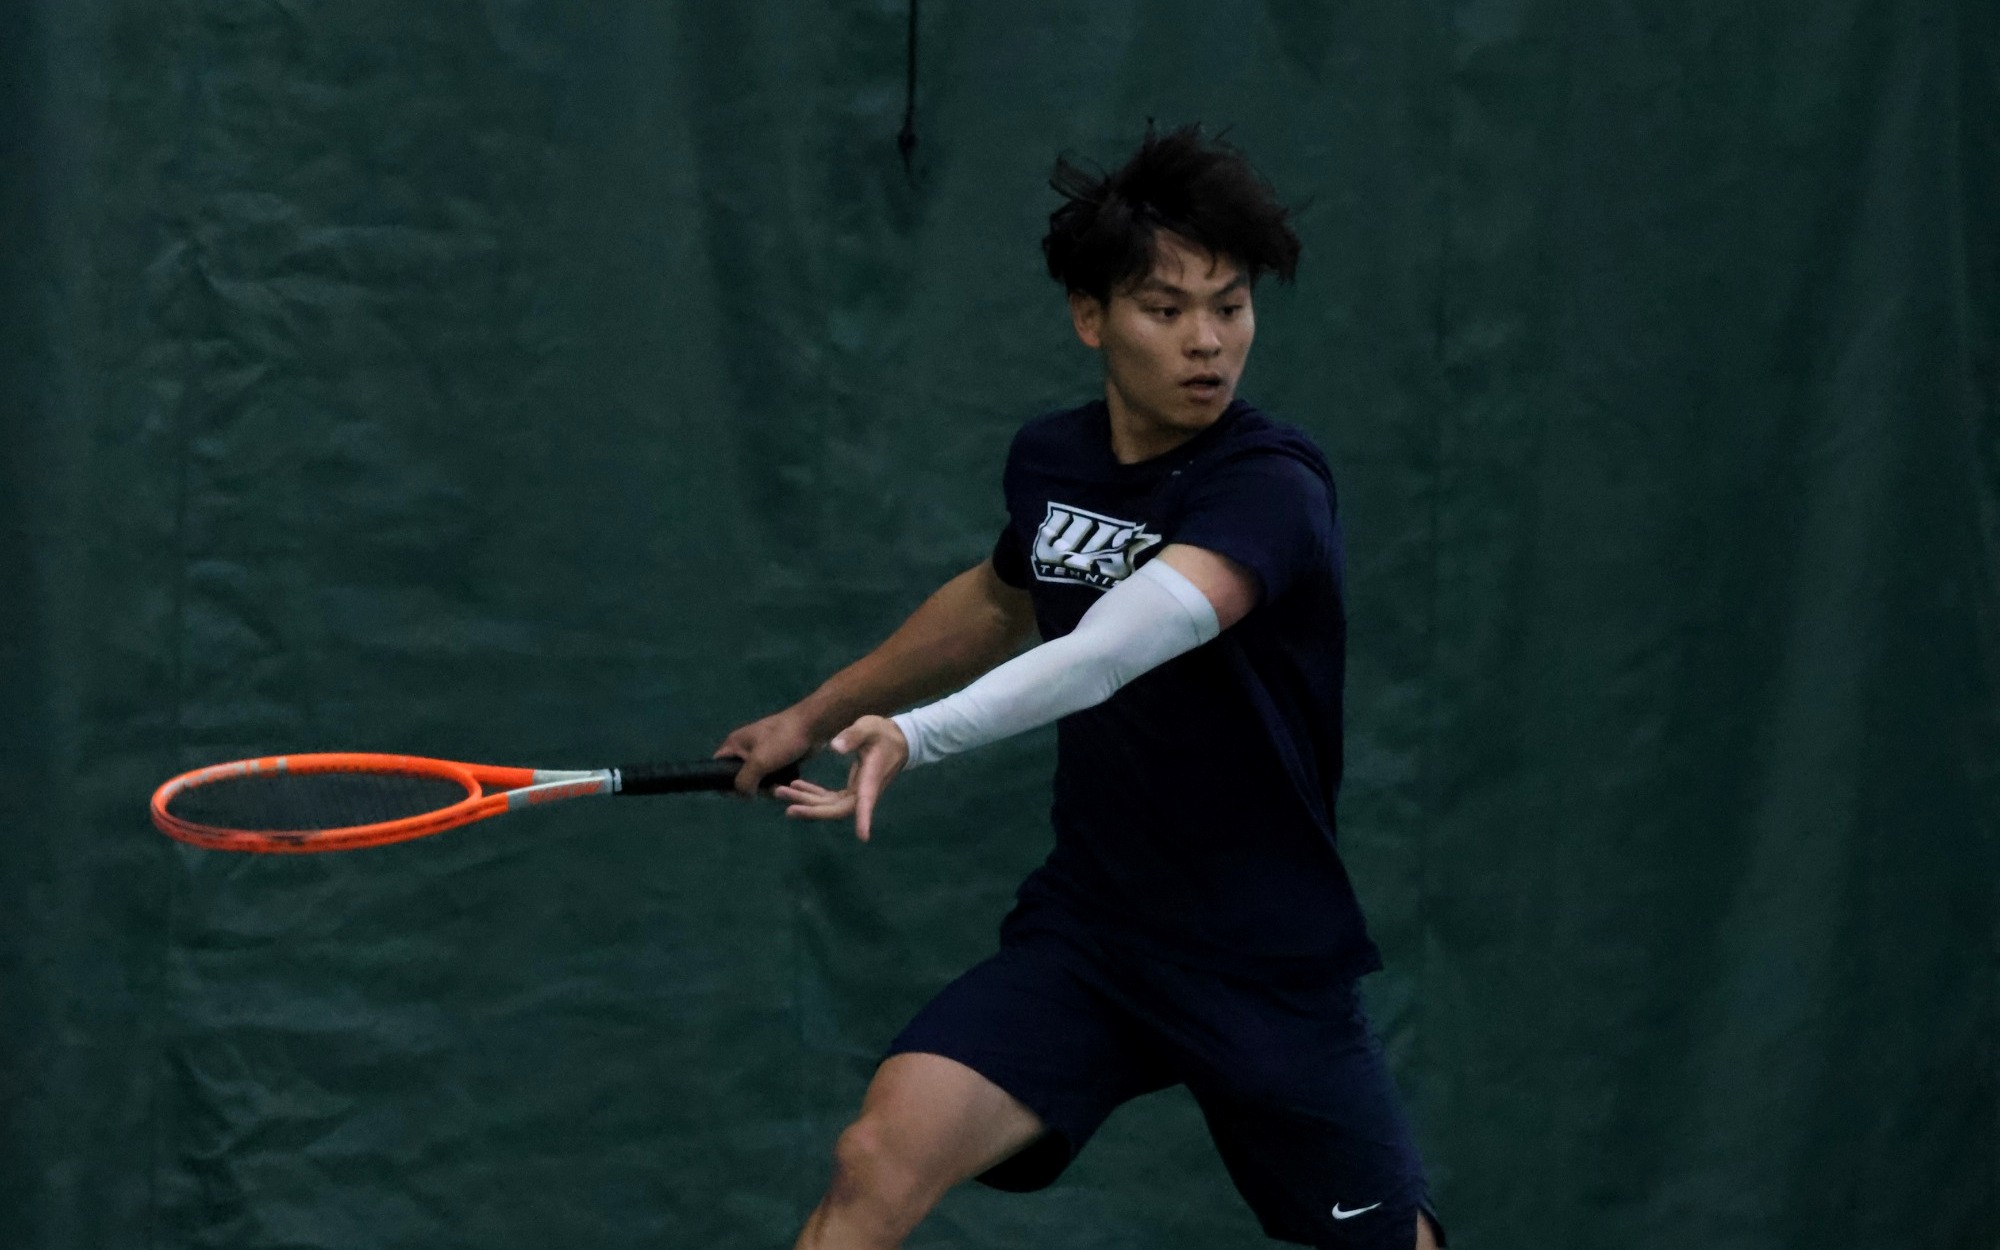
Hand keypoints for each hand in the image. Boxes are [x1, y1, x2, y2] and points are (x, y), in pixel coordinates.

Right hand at [713, 707, 817, 794]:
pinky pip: (772, 776)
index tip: (735, 794)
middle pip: (739, 776)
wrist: (813, 726)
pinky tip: (786, 783)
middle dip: (750, 788)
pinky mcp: (778, 759)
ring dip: (766, 787)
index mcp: (735, 744)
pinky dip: (777, 782)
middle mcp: (745, 749)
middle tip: (763, 790)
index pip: (717, 766)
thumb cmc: (782, 740)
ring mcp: (763, 753)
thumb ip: (744, 781)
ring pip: (757, 779)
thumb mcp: (758, 761)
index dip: (722, 782)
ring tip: (778, 787)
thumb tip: (744, 795)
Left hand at [771, 715, 907, 841]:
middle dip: (813, 810)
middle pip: (838, 810)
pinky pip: (829, 798)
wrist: (897, 741)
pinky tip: (796, 787)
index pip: (867, 802)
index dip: (864, 818)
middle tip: (787, 806)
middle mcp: (864, 792)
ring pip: (830, 806)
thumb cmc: (884, 734)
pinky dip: (812, 795)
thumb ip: (853, 736)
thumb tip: (834, 748)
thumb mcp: (869, 727)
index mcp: (871, 778)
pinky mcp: (851, 790)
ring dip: (806, 802)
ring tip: (780, 792)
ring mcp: (856, 794)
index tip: (863, 836)